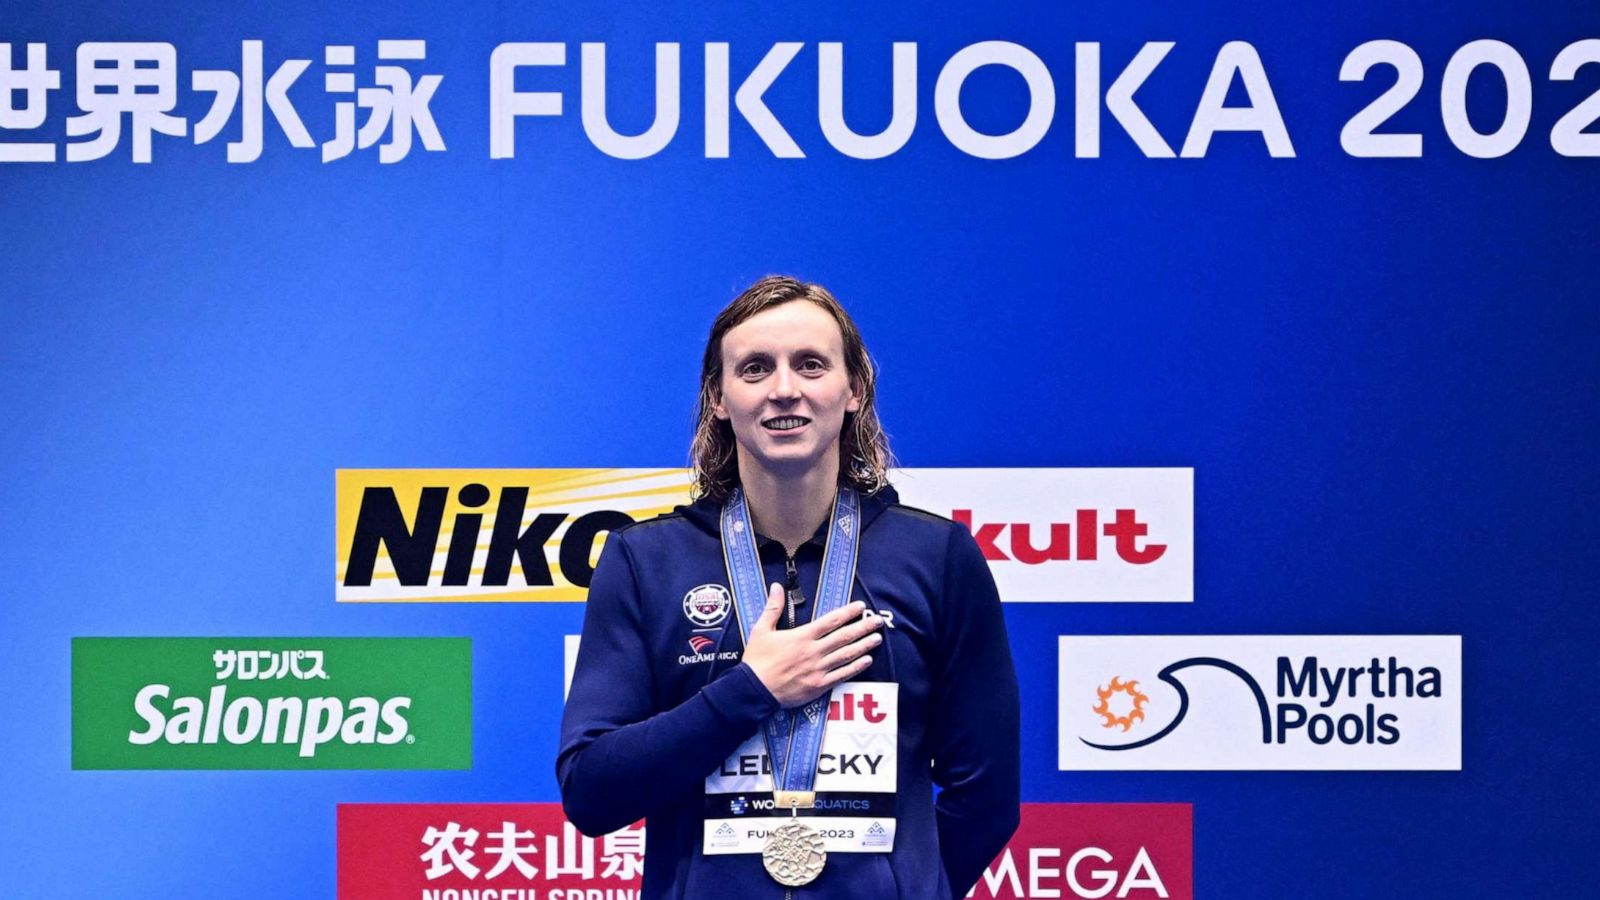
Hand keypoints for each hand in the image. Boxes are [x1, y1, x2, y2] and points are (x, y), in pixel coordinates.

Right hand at [741, 583, 884, 707]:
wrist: (753, 690)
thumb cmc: (757, 660)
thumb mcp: (761, 630)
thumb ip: (773, 608)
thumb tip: (776, 587)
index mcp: (802, 636)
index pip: (831, 621)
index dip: (848, 612)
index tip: (860, 606)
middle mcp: (814, 651)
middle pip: (844, 636)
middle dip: (863, 627)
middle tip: (878, 621)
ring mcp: (818, 669)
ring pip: (846, 655)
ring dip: (864, 645)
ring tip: (877, 638)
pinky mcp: (819, 686)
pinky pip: (841, 675)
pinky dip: (855, 667)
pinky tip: (866, 660)